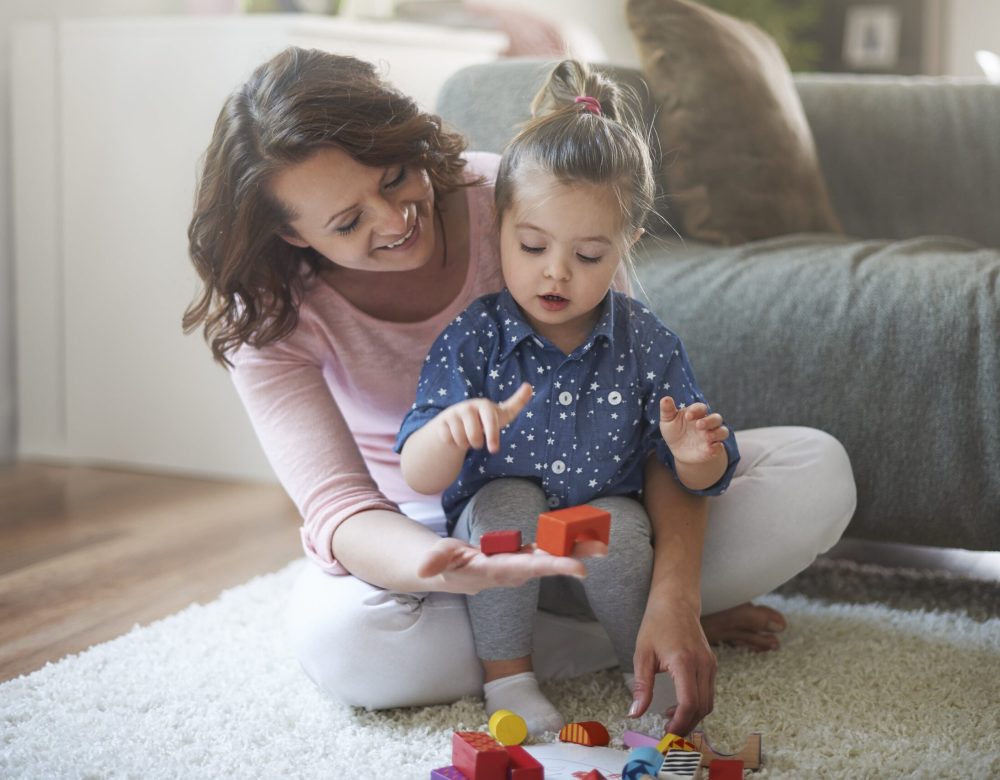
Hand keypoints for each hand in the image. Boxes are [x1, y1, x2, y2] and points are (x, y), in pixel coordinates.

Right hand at [416, 536, 606, 594]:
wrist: (451, 574)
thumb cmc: (445, 565)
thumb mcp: (437, 559)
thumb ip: (435, 560)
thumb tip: (424, 569)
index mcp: (496, 571)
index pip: (527, 568)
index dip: (553, 566)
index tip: (579, 568)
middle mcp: (514, 571)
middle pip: (547, 564)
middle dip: (573, 557)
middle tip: (601, 550)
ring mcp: (521, 564)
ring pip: (551, 557)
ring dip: (576, 550)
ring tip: (601, 542)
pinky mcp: (523, 556)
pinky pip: (547, 548)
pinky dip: (566, 542)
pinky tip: (584, 535)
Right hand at [436, 382, 531, 453]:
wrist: (458, 421)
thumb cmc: (485, 419)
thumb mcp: (501, 413)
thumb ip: (517, 402)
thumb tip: (529, 386)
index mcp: (483, 404)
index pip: (489, 421)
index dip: (492, 436)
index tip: (494, 450)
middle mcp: (467, 407)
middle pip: (474, 436)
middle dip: (477, 443)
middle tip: (478, 440)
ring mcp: (452, 413)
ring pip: (460, 440)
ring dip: (465, 444)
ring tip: (466, 436)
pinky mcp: (441, 422)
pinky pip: (448, 440)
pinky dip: (453, 443)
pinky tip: (455, 436)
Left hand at [629, 598, 716, 735]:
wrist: (676, 601)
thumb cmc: (657, 623)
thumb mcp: (643, 654)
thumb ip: (642, 686)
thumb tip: (635, 713)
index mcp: (685, 662)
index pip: (689, 703)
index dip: (679, 722)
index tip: (667, 732)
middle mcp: (703, 665)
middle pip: (702, 708)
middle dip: (686, 724)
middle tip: (668, 732)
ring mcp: (710, 664)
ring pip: (708, 702)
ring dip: (692, 716)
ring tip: (670, 719)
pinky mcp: (712, 664)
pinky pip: (709, 692)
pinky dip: (697, 704)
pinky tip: (679, 705)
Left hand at [659, 397, 728, 464]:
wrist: (677, 450)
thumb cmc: (674, 430)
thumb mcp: (668, 420)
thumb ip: (667, 410)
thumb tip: (665, 399)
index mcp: (696, 413)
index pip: (701, 408)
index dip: (696, 410)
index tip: (687, 416)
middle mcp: (707, 423)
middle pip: (716, 418)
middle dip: (710, 421)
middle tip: (698, 425)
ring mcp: (711, 436)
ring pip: (723, 432)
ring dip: (717, 433)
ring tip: (707, 437)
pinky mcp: (713, 449)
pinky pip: (720, 447)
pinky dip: (717, 448)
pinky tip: (709, 449)